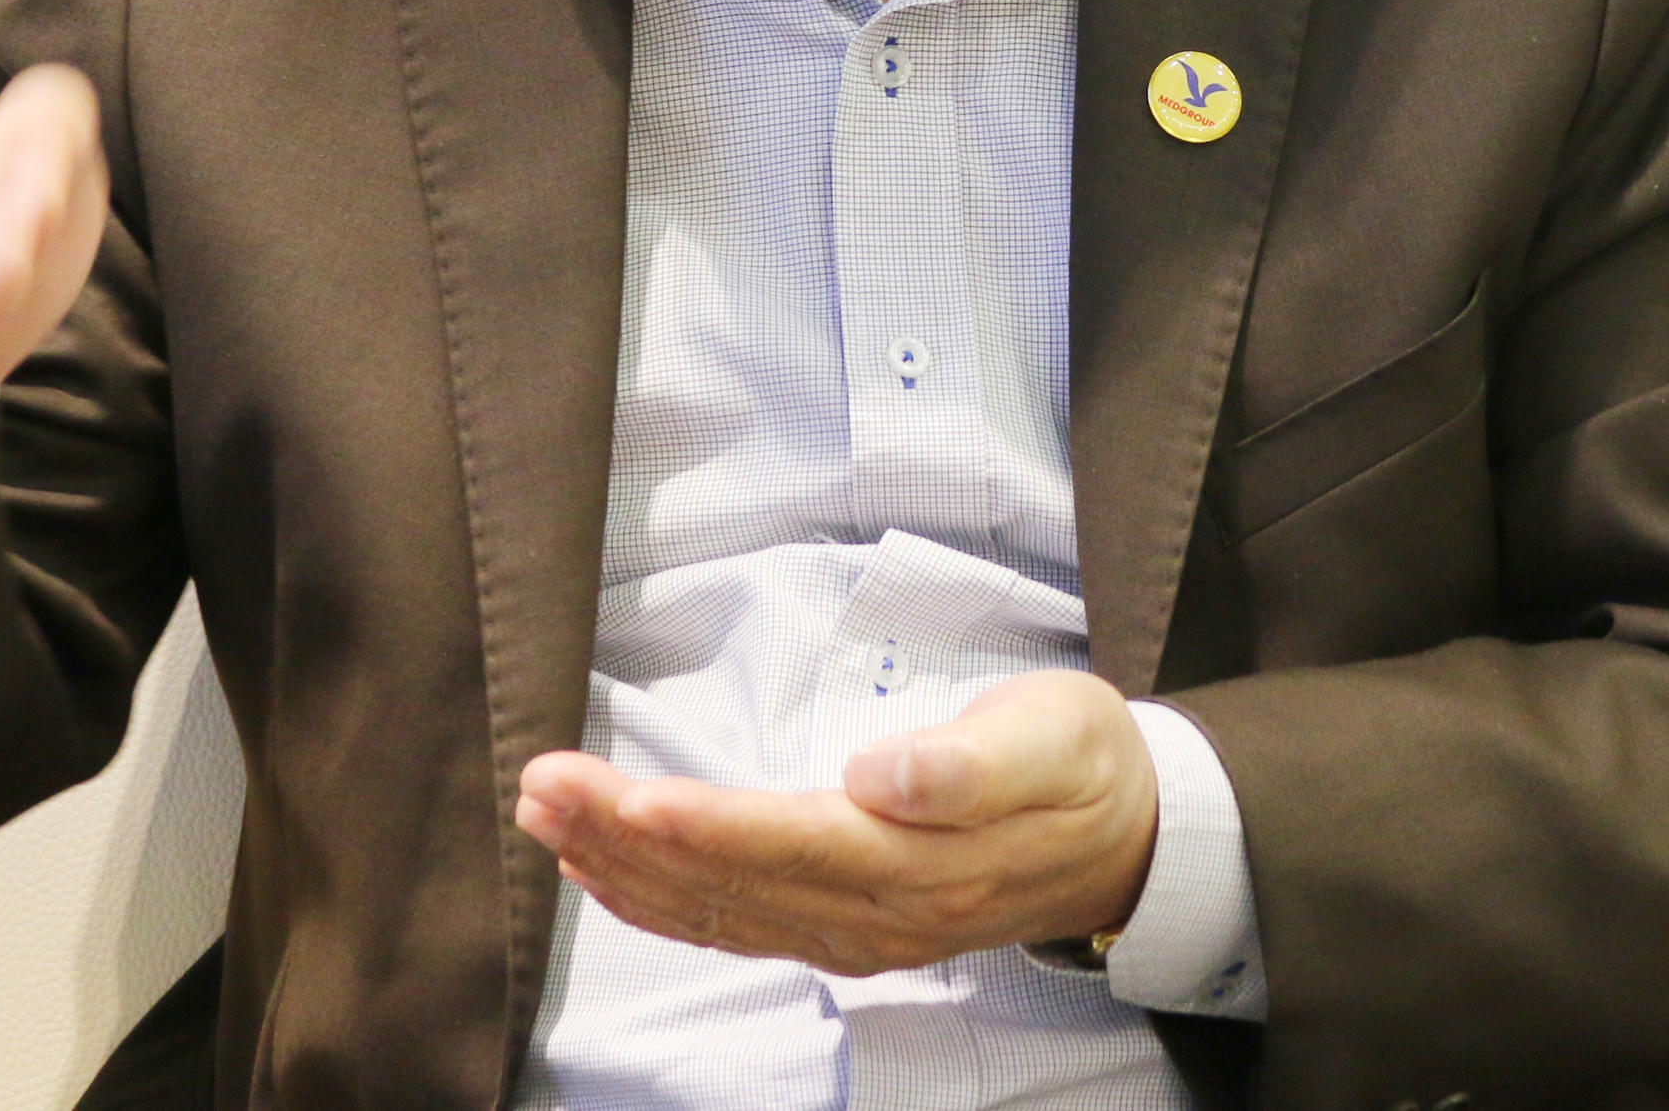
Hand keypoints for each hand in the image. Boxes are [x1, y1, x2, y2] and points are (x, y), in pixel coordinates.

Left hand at [513, 669, 1158, 976]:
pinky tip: (603, 871)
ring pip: (715, 911)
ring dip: (621, 866)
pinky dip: (658, 899)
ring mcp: (856, 932)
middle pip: (730, 883)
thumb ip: (968, 763)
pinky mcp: (844, 927)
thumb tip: (880, 776)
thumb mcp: (1052, 736)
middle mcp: (877, 915)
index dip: (706, 829)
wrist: (1127, 837)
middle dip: (624, 836)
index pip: (792, 847)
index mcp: (922, 864)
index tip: (625, 796)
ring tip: (544, 813)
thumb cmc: (1083, 764)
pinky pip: (732, 925)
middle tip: (541, 782)